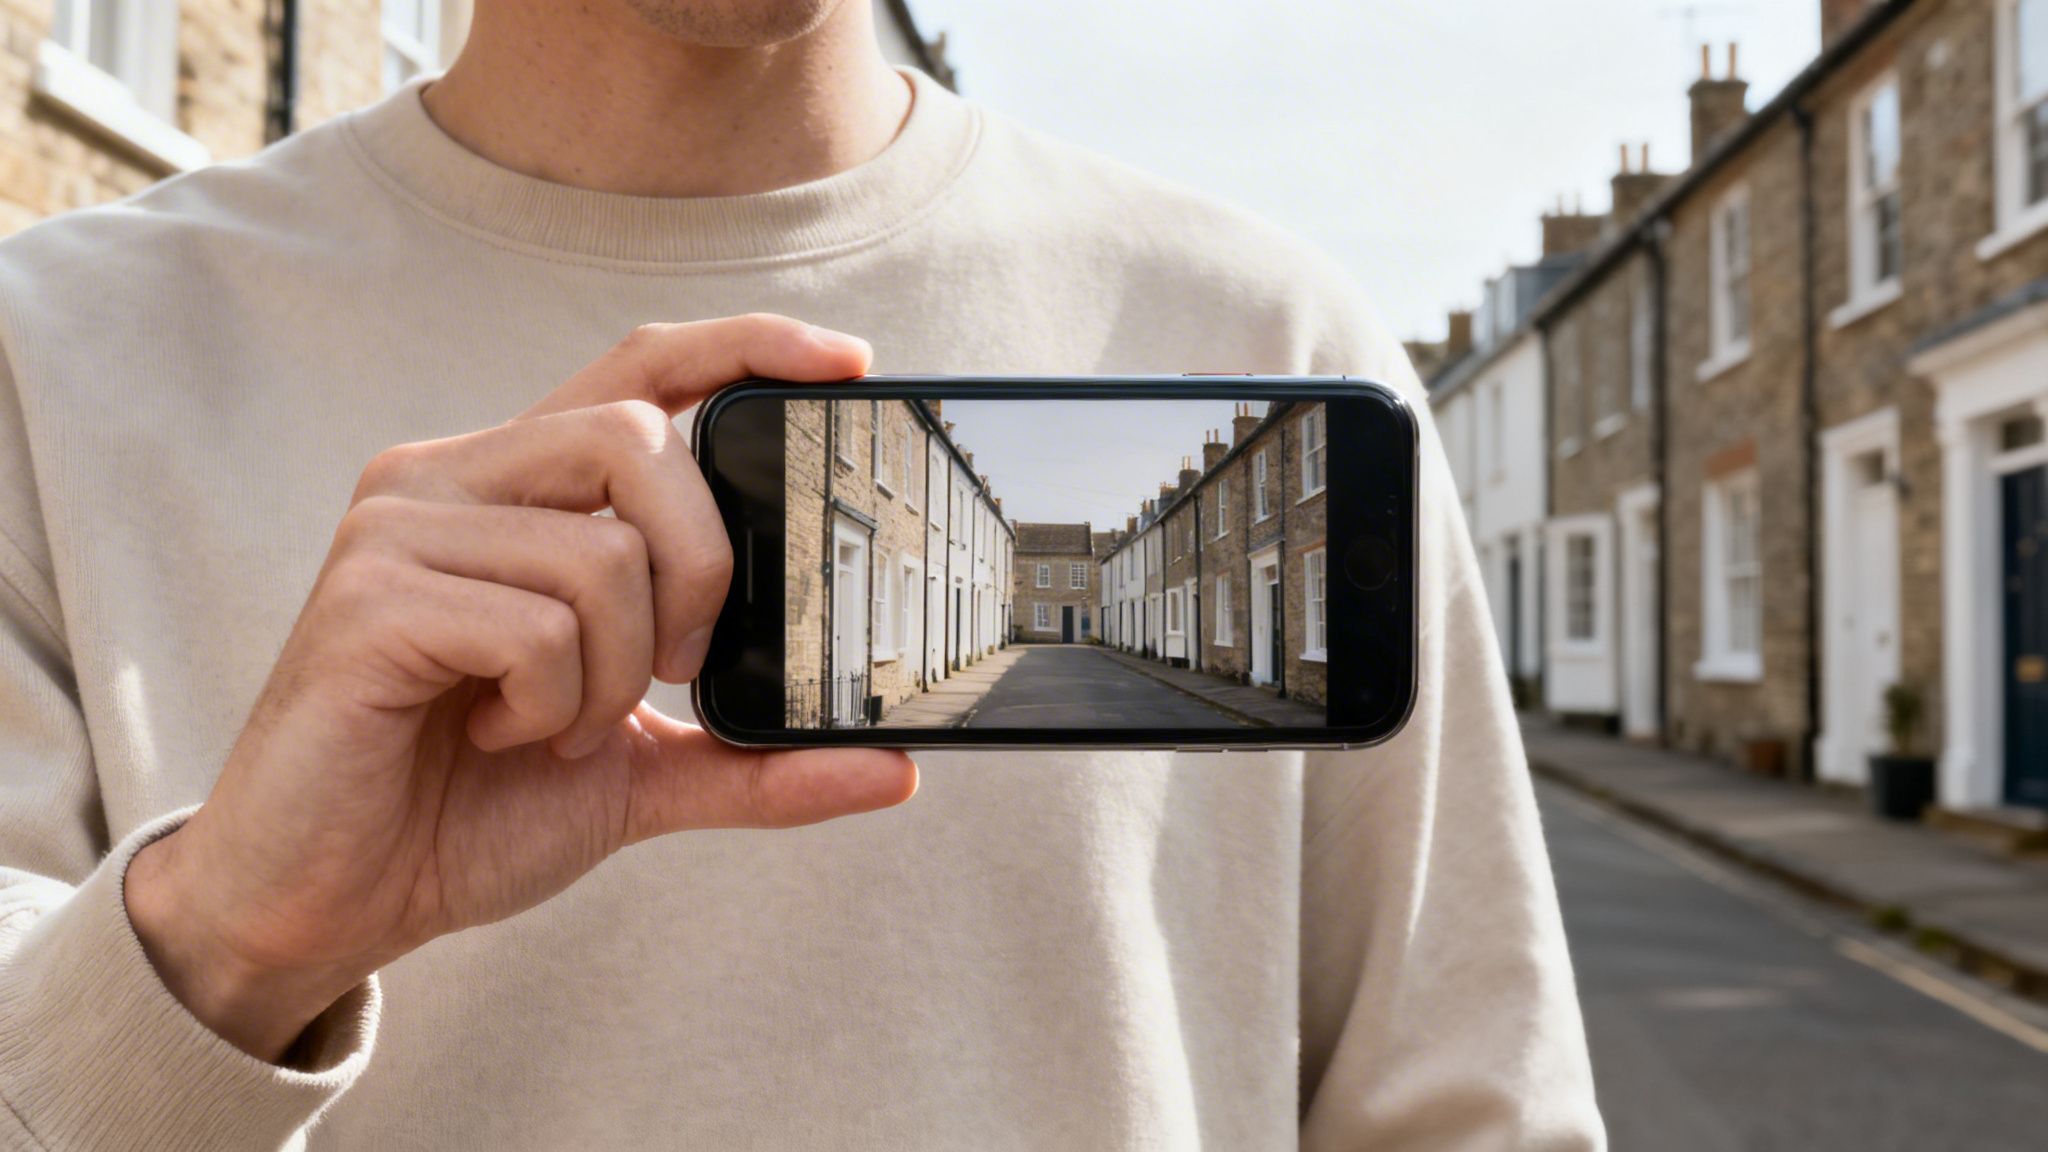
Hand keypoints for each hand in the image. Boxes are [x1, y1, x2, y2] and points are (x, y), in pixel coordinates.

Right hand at [124, 316, 916, 1061]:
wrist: (331, 903)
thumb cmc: (469, 812)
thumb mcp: (640, 775)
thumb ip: (757, 758)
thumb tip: (899, 768)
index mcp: (518, 489)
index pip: (641, 369)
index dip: (745, 346)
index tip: (849, 363)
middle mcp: (453, 477)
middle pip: (640, 438)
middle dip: (701, 566)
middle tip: (671, 667)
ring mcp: (399, 528)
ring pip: (600, 549)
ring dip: (611, 673)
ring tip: (551, 727)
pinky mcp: (366, 599)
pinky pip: (533, 624)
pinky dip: (548, 704)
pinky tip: (495, 734)